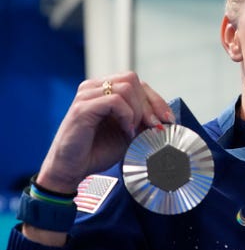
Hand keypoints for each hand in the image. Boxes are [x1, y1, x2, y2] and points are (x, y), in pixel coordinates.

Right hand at [36, 71, 174, 193]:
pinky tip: (126, 132)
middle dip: (150, 104)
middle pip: (134, 80)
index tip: (168, 119)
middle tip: (153, 127)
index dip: (156, 100)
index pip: (137, 83)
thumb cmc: (97, 151)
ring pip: (127, 87)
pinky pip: (115, 100)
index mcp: (105, 89)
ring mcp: (86, 95)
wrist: (71, 169)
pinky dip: (127, 116)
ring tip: (133, 131)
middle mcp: (94, 87)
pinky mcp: (82, 107)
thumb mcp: (130, 133)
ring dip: (138, 111)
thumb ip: (144, 120)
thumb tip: (165, 116)